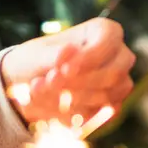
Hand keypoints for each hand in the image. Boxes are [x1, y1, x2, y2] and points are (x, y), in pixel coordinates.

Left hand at [1, 18, 135, 123]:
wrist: (28, 87)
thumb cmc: (35, 62)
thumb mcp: (36, 56)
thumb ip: (53, 55)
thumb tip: (70, 50)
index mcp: (103, 31)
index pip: (109, 39)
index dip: (89, 57)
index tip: (64, 70)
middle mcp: (118, 56)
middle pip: (115, 73)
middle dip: (80, 83)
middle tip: (49, 85)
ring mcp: (119, 83)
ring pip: (108, 97)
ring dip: (72, 100)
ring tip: (41, 95)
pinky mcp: (111, 106)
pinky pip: (100, 115)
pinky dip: (72, 115)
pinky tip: (51, 109)